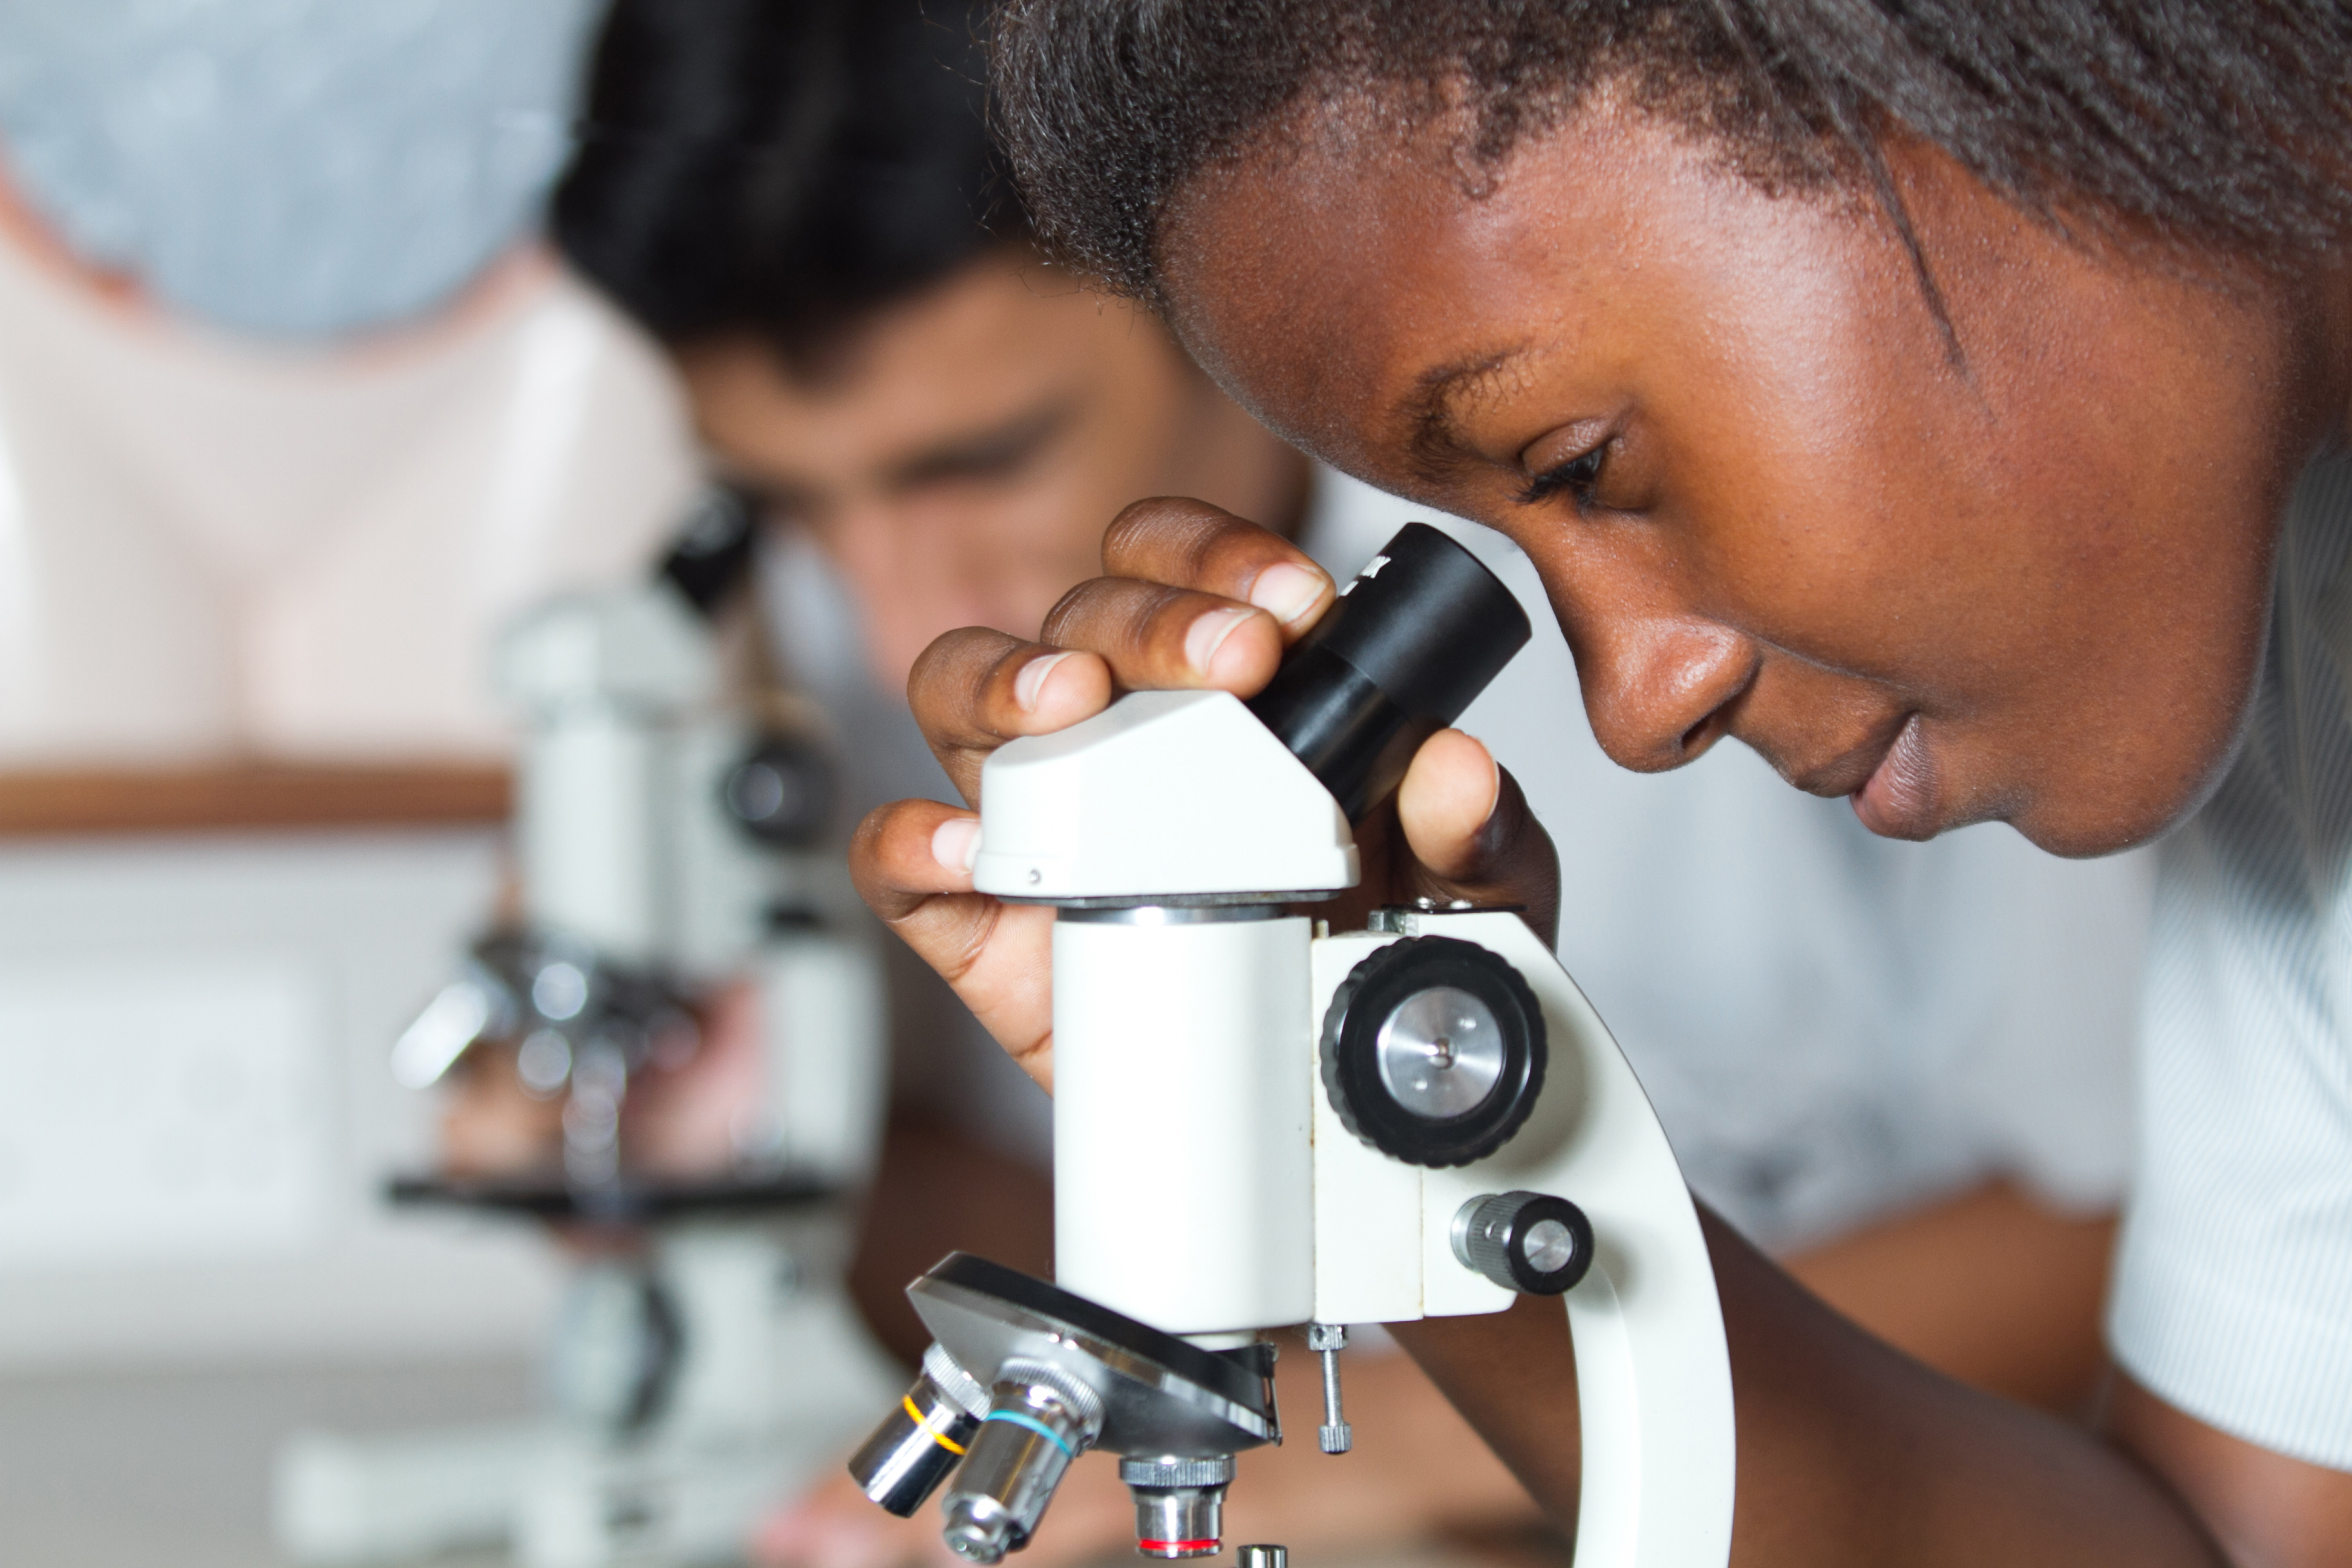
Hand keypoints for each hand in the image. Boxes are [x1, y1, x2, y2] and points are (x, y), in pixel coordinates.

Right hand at [850, 498, 1558, 1091]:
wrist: (1319, 1110)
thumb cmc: (1370, 961)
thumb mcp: (1465, 900)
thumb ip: (1477, 831)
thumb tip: (1457, 770)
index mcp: (1217, 689)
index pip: (1180, 566)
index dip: (1221, 560)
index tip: (1294, 605)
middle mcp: (1111, 730)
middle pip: (1079, 614)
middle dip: (1151, 618)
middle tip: (1233, 661)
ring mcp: (1037, 820)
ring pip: (957, 690)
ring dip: (1006, 678)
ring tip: (1070, 702)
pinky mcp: (981, 926)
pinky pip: (900, 862)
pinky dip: (915, 841)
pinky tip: (972, 845)